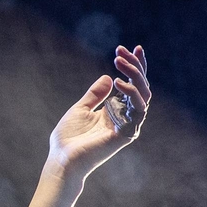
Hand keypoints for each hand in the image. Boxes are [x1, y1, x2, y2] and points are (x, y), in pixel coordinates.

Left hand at [47, 45, 150, 178]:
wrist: (62, 159)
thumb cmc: (68, 139)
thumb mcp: (80, 109)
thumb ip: (95, 94)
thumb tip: (108, 77)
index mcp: (115, 110)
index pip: (132, 84)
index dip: (135, 66)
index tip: (129, 47)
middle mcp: (124, 116)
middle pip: (141, 86)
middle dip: (135, 65)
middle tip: (122, 51)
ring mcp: (127, 124)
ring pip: (144, 95)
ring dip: (135, 75)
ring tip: (120, 62)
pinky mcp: (127, 133)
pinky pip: (138, 110)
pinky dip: (131, 93)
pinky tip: (118, 83)